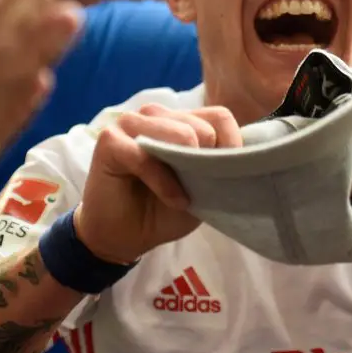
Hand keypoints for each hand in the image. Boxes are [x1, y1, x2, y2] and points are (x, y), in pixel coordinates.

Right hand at [75, 105, 242, 263]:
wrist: (124, 236)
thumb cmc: (162, 211)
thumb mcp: (200, 189)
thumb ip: (216, 166)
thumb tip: (241, 156)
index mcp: (179, 121)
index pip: (218, 116)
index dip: (231, 144)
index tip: (232, 172)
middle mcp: (156, 115)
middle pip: (201, 126)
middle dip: (206, 161)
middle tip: (199, 189)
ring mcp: (131, 123)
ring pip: (179, 134)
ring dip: (186, 172)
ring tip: (183, 197)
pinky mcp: (109, 140)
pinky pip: (147, 157)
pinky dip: (164, 183)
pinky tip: (172, 199)